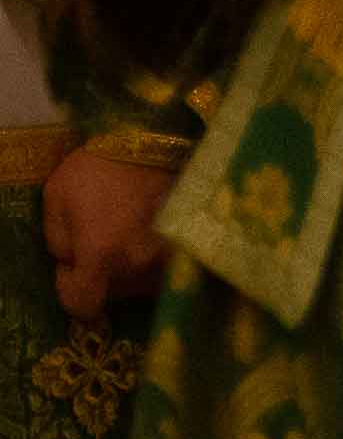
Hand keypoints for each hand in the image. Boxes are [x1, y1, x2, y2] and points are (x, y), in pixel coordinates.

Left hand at [41, 145, 173, 320]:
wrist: (156, 134)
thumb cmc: (100, 164)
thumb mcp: (56, 196)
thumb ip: (57, 240)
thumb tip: (72, 261)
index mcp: (101, 254)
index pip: (82, 303)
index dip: (69, 288)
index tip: (71, 266)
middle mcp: (138, 264)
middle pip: (114, 293)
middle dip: (102, 274)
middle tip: (101, 242)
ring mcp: (169, 256)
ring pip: (143, 283)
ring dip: (130, 268)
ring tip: (128, 235)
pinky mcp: (191, 243)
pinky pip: (167, 268)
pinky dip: (155, 259)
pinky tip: (151, 232)